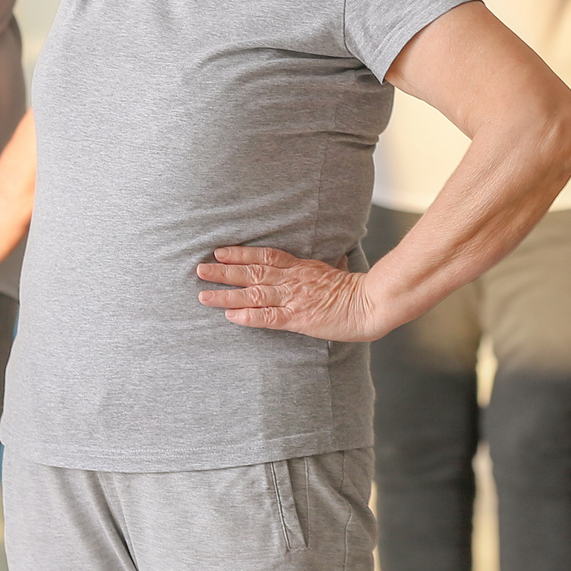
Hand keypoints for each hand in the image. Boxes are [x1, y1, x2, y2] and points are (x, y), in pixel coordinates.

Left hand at [195, 246, 387, 340]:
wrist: (370, 303)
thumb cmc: (355, 288)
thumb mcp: (336, 269)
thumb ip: (328, 264)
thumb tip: (337, 257)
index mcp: (300, 267)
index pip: (264, 257)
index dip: (240, 254)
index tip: (220, 252)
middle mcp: (292, 280)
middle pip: (252, 273)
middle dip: (224, 272)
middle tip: (200, 269)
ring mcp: (293, 299)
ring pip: (253, 294)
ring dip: (227, 294)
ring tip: (204, 295)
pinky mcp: (298, 319)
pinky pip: (267, 317)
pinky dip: (247, 316)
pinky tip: (230, 315)